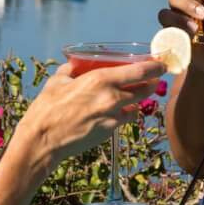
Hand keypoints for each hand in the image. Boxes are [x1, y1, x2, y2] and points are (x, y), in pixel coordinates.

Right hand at [21, 60, 164, 163]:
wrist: (42, 141)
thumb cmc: (46, 109)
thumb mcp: (57, 81)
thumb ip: (71, 70)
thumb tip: (76, 65)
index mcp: (100, 80)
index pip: (139, 71)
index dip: (154, 66)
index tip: (161, 63)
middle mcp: (111, 97)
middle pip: (144, 89)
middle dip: (152, 82)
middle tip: (153, 77)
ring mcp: (112, 116)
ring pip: (137, 104)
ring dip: (139, 98)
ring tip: (136, 92)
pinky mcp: (109, 131)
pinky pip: (124, 118)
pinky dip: (126, 112)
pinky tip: (120, 109)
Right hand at [158, 0, 203, 71]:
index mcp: (196, 0)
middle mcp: (181, 8)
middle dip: (187, 2)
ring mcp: (172, 22)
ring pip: (166, 12)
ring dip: (179, 19)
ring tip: (195, 29)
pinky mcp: (167, 37)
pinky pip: (163, 32)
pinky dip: (173, 34)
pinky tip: (185, 40)